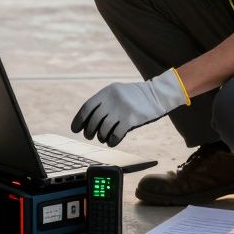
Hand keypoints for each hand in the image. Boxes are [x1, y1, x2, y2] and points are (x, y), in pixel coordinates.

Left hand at [70, 68, 188, 146]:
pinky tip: (112, 141)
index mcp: (107, 92)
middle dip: (89, 132)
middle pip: (93, 121)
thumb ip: (103, 102)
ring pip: (103, 130)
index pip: (87, 108)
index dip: (79, 120)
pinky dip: (111, 141)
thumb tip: (86, 120)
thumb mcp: (117, 92)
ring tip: (103, 138)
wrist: (157, 95)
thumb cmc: (135, 96)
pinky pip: (115, 135)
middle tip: (90, 136)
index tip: (75, 129)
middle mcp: (112, 100)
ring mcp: (121, 109)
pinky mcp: (131, 119)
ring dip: (101, 137)